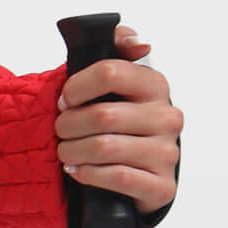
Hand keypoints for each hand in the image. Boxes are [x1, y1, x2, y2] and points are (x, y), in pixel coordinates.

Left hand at [54, 23, 181, 209]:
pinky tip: (78, 171)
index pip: (110, 72)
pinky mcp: (161, 186)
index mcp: (155, 85)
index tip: (64, 100)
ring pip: (105, 147)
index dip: (77, 87)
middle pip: (103, 114)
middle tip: (60, 131)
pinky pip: (117, 177)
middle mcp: (167, 117)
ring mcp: (167, 153)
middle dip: (69, 125)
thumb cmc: (118, 126)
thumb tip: (134, 40)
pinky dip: (88, 174)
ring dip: (73, 151)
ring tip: (65, 152)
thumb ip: (117, 53)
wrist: (138, 175)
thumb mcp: (113, 88)